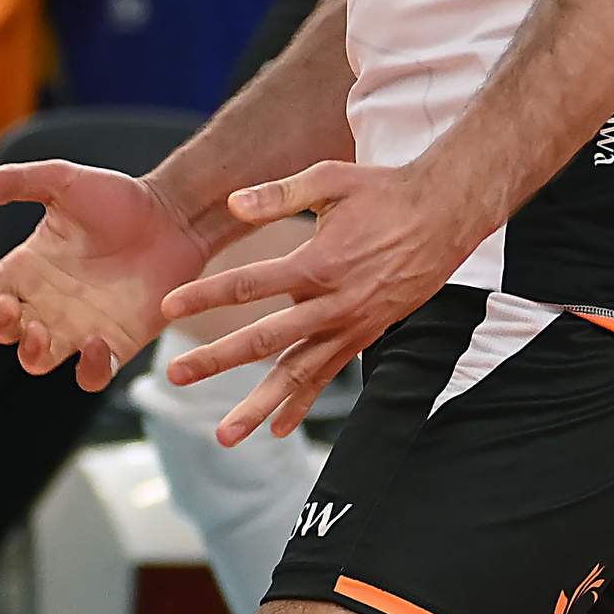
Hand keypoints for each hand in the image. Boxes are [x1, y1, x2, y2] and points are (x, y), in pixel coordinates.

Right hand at [0, 161, 210, 389]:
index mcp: (28, 267)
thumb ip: (20, 182)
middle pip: (5, 331)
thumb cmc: (118, 197)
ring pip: (37, 360)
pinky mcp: (115, 344)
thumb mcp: (64, 181)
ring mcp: (78, 327)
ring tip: (39, 332)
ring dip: (30, 353)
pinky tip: (95, 342)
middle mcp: (46, 302)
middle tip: (8, 306)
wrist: (174, 215)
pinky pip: (92, 375)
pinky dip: (88, 369)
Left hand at [160, 159, 466, 441]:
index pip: (249, 285)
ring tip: (224, 435)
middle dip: (217, 361)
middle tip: (175, 376)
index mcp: (319, 262)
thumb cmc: (384, 191)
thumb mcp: (332, 178)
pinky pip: (329, 376)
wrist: (444, 214)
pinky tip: (279, 428)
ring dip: (259, 405)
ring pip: (298, 373)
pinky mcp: (366, 336)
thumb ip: (280, 193)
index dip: (205, 296)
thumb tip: (234, 203)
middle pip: (266, 340)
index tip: (168, 306)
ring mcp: (351, 325)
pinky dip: (303, 403)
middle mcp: (333, 303)